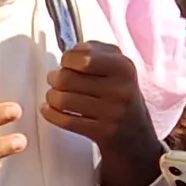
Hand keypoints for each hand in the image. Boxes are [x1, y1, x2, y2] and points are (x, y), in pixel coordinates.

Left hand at [43, 40, 163, 185]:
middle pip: (67, 78)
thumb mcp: (118, 68)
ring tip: (54, 95)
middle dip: (54, 78)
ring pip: (63, 100)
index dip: (67, 59)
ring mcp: (111, 112)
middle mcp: (119, 89)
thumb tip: (74, 50)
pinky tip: (49, 109)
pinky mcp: (102, 132)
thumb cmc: (120, 95)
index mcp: (123, 67)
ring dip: (51, 96)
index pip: (83, 58)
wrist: (137, 135)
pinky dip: (50, 114)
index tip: (67, 63)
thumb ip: (96, 51)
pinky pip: (65, 121)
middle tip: (55, 79)